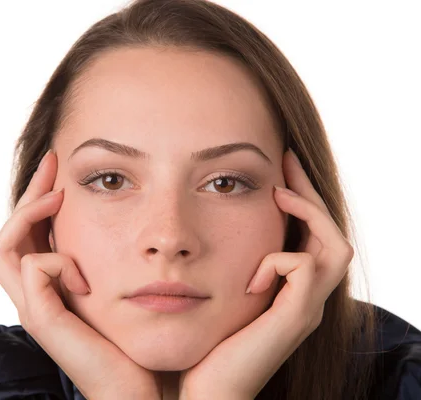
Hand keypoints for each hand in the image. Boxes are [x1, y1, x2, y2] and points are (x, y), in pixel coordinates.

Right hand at [0, 150, 161, 399]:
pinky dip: (56, 259)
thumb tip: (120, 218)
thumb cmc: (130, 338)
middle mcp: (31, 295)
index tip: (58, 167)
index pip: (26, 234)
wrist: (137, 386)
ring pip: (2, 247)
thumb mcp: (114, 285)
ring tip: (58, 195)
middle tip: (51, 161)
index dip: (36, 197)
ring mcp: (32, 309)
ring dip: (29, 214)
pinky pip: (31, 270)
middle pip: (7, 234)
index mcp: (47, 286)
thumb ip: (105, 258)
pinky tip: (85, 275)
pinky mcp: (43, 321)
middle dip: (28, 192)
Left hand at [178, 148, 353, 399]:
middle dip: (310, 193)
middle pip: (332, 233)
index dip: (301, 198)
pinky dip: (280, 260)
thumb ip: (230, 265)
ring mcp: (305, 309)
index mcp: (291, 291)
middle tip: (286, 160)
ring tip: (278, 194)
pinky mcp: (295, 320)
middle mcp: (306, 298)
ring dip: (308, 214)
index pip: (312, 235)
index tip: (279, 167)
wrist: (208, 391)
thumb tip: (206, 229)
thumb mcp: (222, 293)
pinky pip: (304, 270)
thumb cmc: (209, 343)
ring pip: (335, 247)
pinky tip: (251, 275)